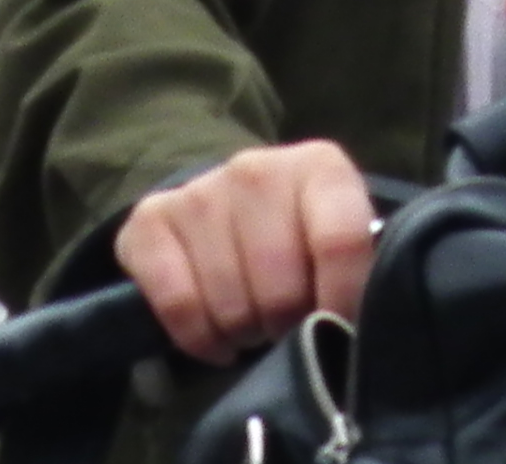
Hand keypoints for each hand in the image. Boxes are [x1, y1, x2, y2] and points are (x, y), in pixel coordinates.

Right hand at [112, 141, 375, 364]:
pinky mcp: (149, 219)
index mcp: (319, 167)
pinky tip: (217, 335)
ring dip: (245, 333)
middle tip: (288, 324)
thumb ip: (356, 271)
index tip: (338, 330)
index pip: (339, 241)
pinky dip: (199, 337)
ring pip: (229, 304)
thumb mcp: (340, 243)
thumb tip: (349, 327)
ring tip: (254, 323)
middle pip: (279, 286)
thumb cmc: (301, 238)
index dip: (341, 301)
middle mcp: (255, 168)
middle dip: (287, 325)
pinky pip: (178, 305)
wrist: (231, 206)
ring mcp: (198, 192)